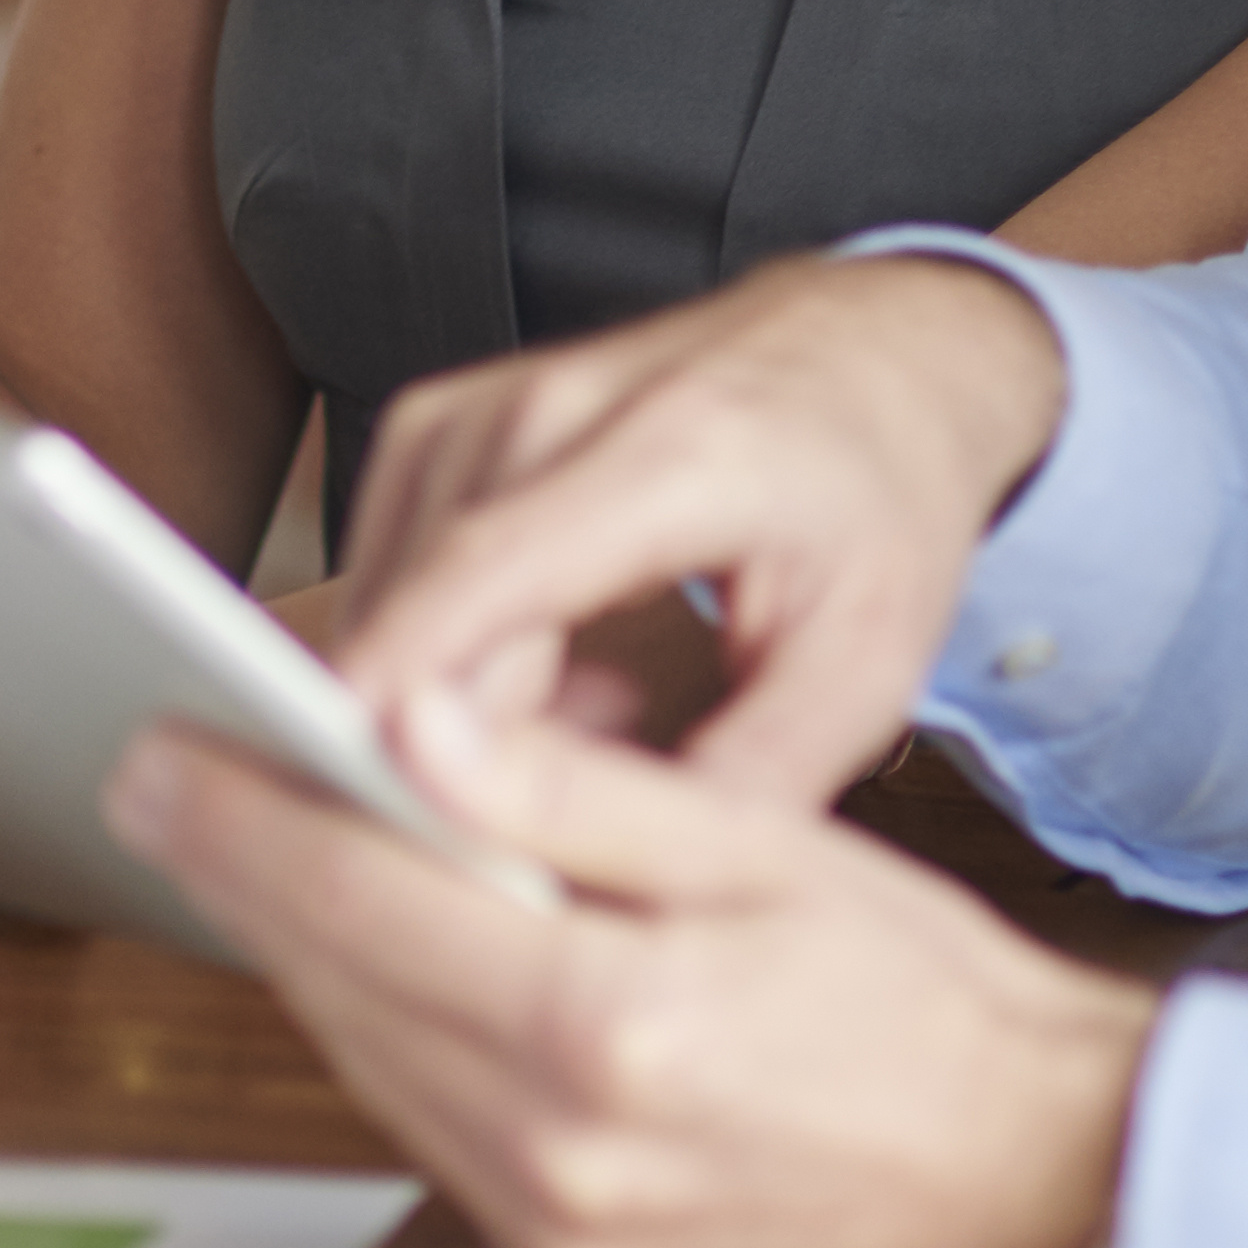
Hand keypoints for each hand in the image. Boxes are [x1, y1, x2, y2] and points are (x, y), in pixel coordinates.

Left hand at [109, 687, 1150, 1247]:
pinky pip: (438, 1139)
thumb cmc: (929, 1002)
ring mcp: (565, 1242)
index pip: (362, 897)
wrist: (1049, 1187)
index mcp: (608, 1028)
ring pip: (375, 1067)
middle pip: (342, 988)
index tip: (154, 746)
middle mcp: (564, 1158)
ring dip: (316, 959)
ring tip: (262, 852)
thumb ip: (580, 795)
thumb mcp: (767, 848)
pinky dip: (401, 1043)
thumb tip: (417, 730)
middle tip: (169, 778)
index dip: (242, 814)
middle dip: (251, 875)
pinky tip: (390, 967)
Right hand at [339, 253, 1072, 812]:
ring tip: (598, 720)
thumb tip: (622, 892)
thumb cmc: (875, 499)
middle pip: (417, 607)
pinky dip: (440, 656)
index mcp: (673, 454)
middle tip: (548, 836)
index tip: (372, 815)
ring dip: (446, 705)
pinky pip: (390, 575)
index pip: (484, 577)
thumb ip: (745, 778)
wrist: (874, 355)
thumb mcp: (863, 665)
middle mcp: (551, 408)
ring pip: (387, 603)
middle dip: (440, 749)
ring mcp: (479, 405)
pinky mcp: (438, 425)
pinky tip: (548, 678)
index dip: (406, 701)